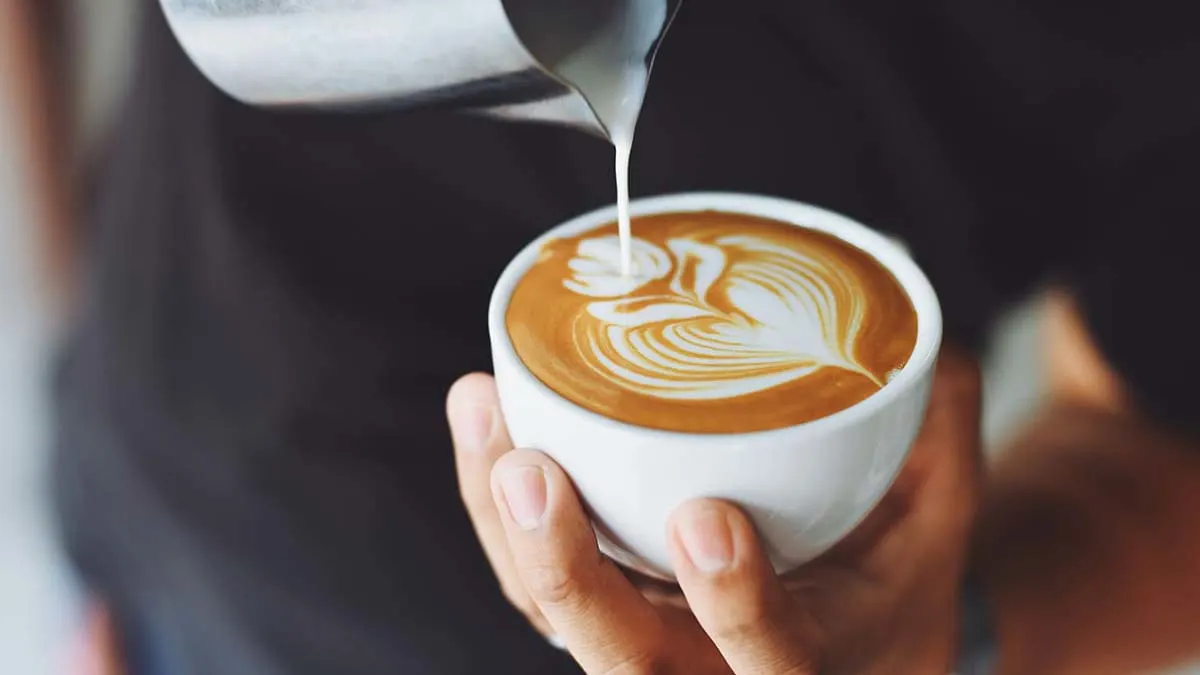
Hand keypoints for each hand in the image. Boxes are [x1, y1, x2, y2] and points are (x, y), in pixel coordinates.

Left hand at [447, 349, 981, 673]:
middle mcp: (707, 674)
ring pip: (551, 615)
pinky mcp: (599, 613)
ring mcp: (642, 648)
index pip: (772, 660)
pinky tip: (486, 422)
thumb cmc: (887, 588)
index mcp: (807, 666)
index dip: (737, 605)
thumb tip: (925, 342)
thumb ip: (937, 439)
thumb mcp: (935, 525)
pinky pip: (531, 581)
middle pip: (622, 659)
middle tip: (532, 469)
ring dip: (503, 523)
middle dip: (567, 571)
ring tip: (483, 409)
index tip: (707, 519)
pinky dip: (495, 509)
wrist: (845, 651)